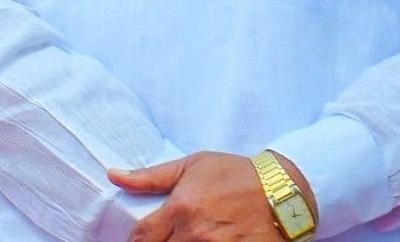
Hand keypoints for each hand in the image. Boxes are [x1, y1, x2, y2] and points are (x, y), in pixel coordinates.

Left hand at [112, 152, 310, 241]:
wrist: (284, 189)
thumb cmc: (236, 173)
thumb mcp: (192, 165)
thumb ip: (150, 177)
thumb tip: (114, 175)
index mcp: (180, 209)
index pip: (142, 237)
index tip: (139, 240)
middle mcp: (196, 234)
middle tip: (165, 238)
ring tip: (185, 240)